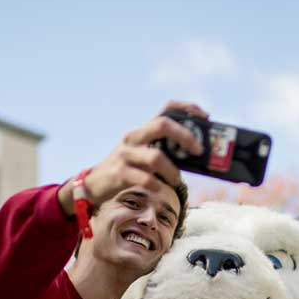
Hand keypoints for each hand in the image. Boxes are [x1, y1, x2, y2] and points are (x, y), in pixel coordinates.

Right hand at [58, 100, 206, 215]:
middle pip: (162, 125)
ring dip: (173, 171)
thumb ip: (164, 152)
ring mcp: (125, 154)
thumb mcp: (142, 155)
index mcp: (142, 131)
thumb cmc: (126, 171)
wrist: (93, 185)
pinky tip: (160, 190)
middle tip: (198, 151)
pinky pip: (145, 179)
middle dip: (185, 136)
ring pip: (156, 157)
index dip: (188, 108)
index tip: (205, 117)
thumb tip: (196, 158)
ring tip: (176, 181)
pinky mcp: (119, 173)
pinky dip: (158, 186)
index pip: (166, 108)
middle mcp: (133, 137)